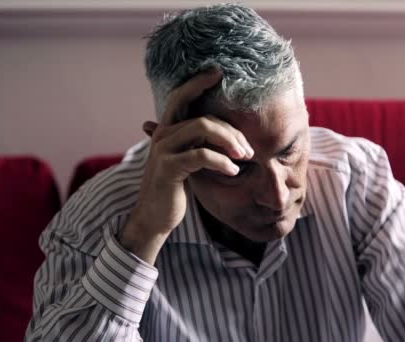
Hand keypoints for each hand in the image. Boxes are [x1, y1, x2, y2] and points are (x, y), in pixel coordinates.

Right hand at [118, 69, 253, 263]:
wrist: (155, 216)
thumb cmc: (175, 187)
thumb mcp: (187, 160)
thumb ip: (198, 142)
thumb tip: (224, 131)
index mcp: (167, 129)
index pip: (182, 96)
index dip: (199, 82)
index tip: (219, 72)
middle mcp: (163, 133)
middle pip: (203, 116)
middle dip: (232, 131)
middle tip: (249, 150)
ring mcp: (163, 149)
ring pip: (203, 129)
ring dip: (231, 142)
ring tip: (246, 158)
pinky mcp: (168, 167)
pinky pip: (201, 156)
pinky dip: (222, 162)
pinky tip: (233, 171)